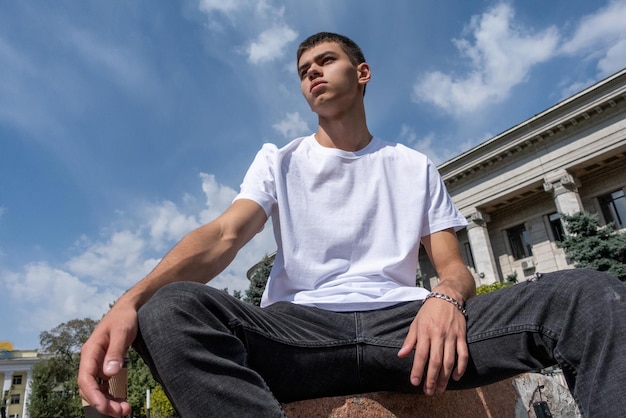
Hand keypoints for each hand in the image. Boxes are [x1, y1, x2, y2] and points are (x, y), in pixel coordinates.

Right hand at [78, 302, 137, 416]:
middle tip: (122, 412)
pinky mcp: (104, 365)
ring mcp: (96, 364)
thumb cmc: (124, 318)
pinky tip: (121, 401)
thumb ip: (116, 351)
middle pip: (89, 389)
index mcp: (90, 352)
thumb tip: (109, 373)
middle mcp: (90, 360)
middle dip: (103, 403)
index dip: (94, 396)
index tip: (106, 408)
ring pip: (96, 390)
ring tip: (125, 410)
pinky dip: (110, 395)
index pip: (85, 380)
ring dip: (107, 402)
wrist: (128, 309)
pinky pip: (103, 386)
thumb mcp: (123, 331)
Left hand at [397, 291, 467, 394]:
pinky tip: (455, 377)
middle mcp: (438, 334)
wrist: (448, 296)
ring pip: (449, 361)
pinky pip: (463, 354)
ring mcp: (452, 336)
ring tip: (441, 389)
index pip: (420, 354)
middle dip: (432, 379)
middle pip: (436, 361)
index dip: (418, 370)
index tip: (415, 383)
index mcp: (425, 331)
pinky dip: (460, 367)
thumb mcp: (416, 322)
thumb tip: (401, 355)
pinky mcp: (462, 336)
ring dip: (445, 377)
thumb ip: (410, 340)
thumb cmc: (429, 311)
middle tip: (429, 392)